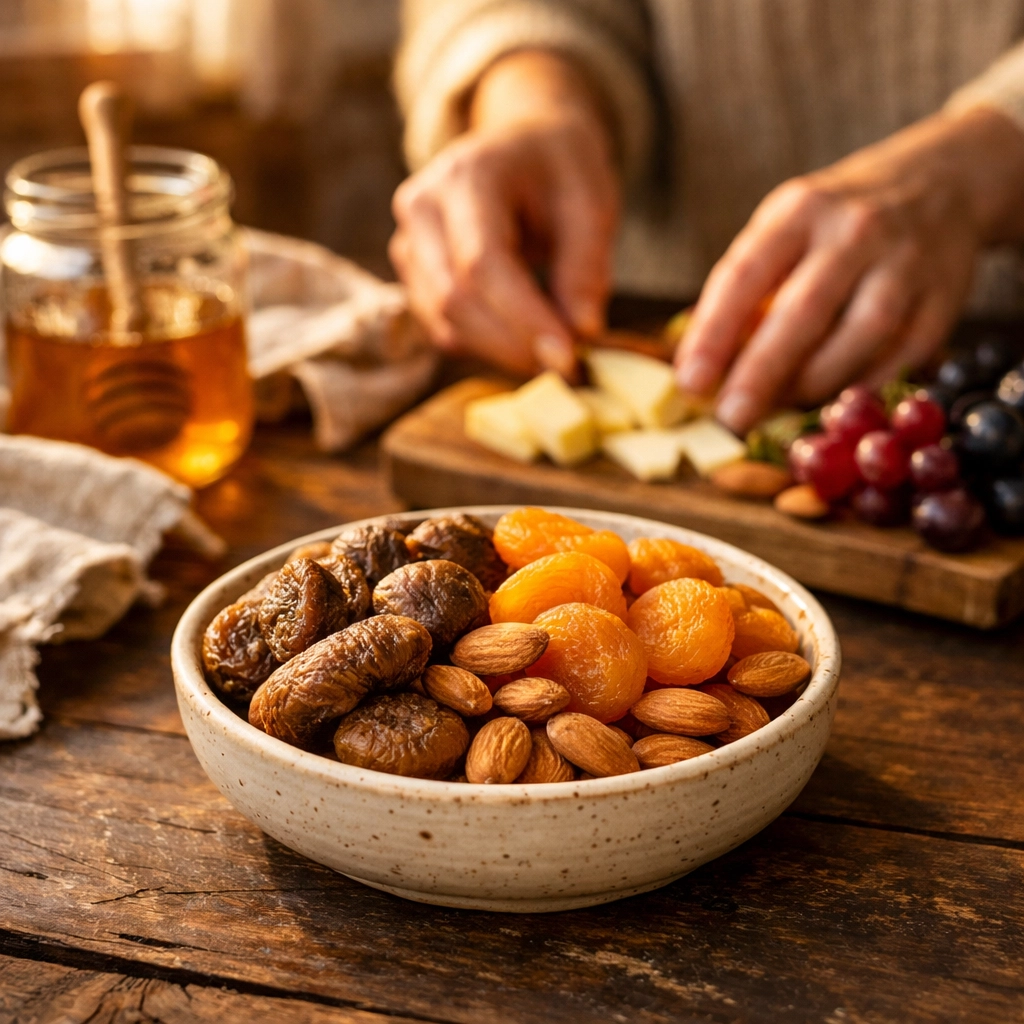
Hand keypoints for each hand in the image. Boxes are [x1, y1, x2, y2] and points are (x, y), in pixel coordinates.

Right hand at [389, 51, 618, 376]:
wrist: (523, 145)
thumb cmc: (560, 170)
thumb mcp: (591, 203)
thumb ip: (586, 268)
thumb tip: (582, 334)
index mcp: (467, 174)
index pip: (482, 264)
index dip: (523, 319)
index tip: (568, 357)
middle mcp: (422, 206)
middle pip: (455, 299)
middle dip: (514, 344)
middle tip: (568, 365)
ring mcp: (409, 242)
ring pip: (445, 322)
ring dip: (501, 351)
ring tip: (553, 351)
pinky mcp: (413, 275)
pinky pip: (443, 329)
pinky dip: (486, 346)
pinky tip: (523, 338)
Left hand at [675, 107, 1023, 433]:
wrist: (943, 181)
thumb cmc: (837, 221)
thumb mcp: (786, 226)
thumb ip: (747, 286)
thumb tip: (699, 365)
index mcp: (800, 209)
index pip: (746, 273)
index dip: (714, 332)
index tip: (689, 381)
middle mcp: (856, 231)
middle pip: (803, 311)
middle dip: (761, 372)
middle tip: (730, 417)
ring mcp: (905, 264)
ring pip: (858, 338)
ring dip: (812, 384)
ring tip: (778, 409)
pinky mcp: (943, 301)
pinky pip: (899, 358)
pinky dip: (860, 388)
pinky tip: (831, 404)